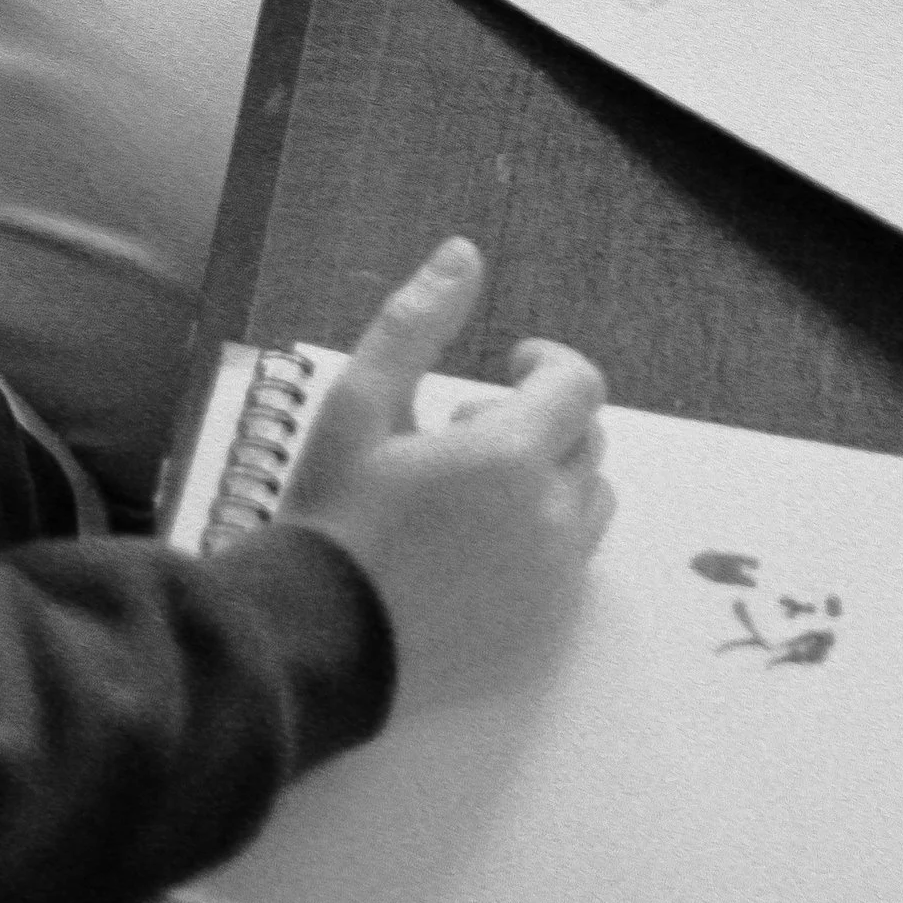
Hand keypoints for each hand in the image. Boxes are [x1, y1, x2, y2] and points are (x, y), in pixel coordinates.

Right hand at [284, 239, 612, 703]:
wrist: (313, 649)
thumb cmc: (332, 518)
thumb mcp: (356, 405)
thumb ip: (415, 323)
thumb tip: (463, 254)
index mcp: (512, 456)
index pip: (580, 385)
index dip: (549, 364)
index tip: (512, 365)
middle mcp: (550, 520)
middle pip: (589, 441)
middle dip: (543, 422)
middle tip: (467, 435)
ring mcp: (552, 585)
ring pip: (590, 505)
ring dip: (550, 482)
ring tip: (474, 497)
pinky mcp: (542, 634)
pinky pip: (573, 569)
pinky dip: (544, 543)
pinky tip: (476, 553)